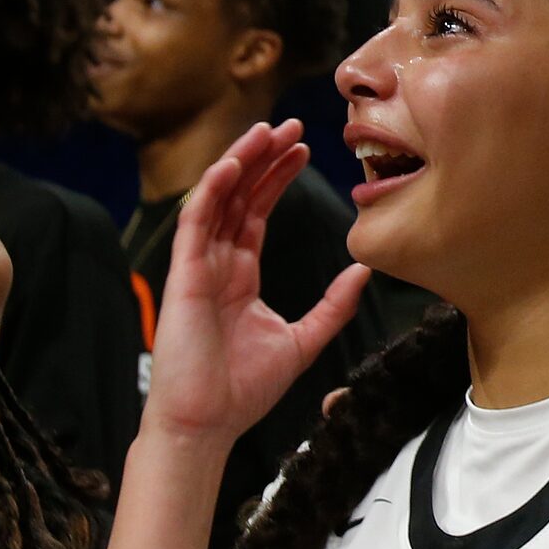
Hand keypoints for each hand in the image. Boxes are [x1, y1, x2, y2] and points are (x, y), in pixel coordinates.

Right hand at [140, 121, 367, 446]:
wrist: (208, 424)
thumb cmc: (243, 389)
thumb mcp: (304, 339)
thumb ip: (333, 304)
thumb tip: (364, 271)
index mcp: (239, 274)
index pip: (256, 211)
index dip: (277, 177)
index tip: (305, 148)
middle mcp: (216, 263)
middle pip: (238, 195)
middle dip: (263, 157)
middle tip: (292, 124)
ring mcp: (197, 267)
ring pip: (216, 199)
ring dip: (240, 161)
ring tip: (267, 130)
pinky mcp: (184, 276)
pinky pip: (194, 223)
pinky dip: (212, 191)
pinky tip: (234, 164)